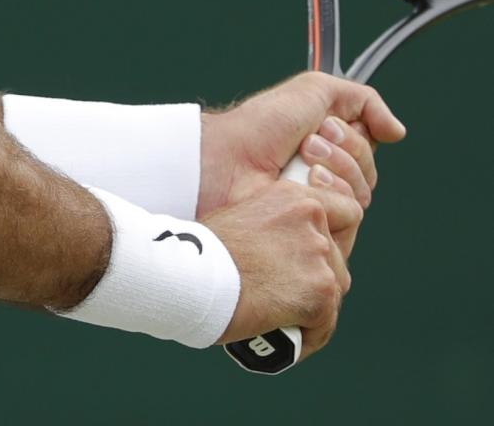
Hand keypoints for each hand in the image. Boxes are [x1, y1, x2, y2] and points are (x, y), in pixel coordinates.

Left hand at [198, 71, 405, 255]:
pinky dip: (330, 196)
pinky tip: (303, 187)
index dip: (354, 138)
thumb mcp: (313, 91)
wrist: (229, 159)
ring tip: (302, 162)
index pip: (369, 150)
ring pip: (362, 197)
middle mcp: (326, 177)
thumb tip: (397, 132)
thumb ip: (362, 99)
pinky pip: (349, 219)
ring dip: (337, 172)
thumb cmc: (260, 126)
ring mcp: (319, 205)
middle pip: (370, 175)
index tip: (324, 125)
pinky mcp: (314, 230)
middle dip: (345, 153)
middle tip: (308, 143)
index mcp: (327, 147)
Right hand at [208, 177, 358, 358]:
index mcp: (292, 196)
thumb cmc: (198, 251)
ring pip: (334, 289)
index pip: (345, 211)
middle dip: (318, 276)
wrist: (186, 275)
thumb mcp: (241, 216)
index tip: (312, 252)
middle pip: (337, 257)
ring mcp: (318, 256)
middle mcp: (311, 221)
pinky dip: (309, 334)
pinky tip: (287, 336)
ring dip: (314, 305)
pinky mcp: (320, 291)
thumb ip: (274, 224)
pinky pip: (325, 322)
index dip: (333, 234)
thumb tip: (286, 250)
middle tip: (288, 291)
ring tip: (285, 318)